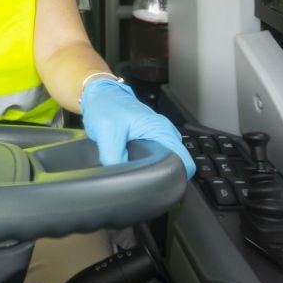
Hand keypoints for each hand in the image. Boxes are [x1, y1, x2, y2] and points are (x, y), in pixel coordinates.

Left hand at [80, 78, 195, 178]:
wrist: (99, 94)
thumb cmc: (105, 105)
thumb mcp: (107, 133)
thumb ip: (114, 157)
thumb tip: (120, 178)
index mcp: (161, 130)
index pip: (184, 161)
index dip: (178, 177)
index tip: (166, 187)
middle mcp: (163, 132)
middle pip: (174, 164)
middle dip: (164, 176)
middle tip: (147, 186)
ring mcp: (157, 136)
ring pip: (162, 162)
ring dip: (152, 170)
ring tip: (139, 178)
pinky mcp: (148, 139)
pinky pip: (152, 157)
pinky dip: (145, 164)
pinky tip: (133, 168)